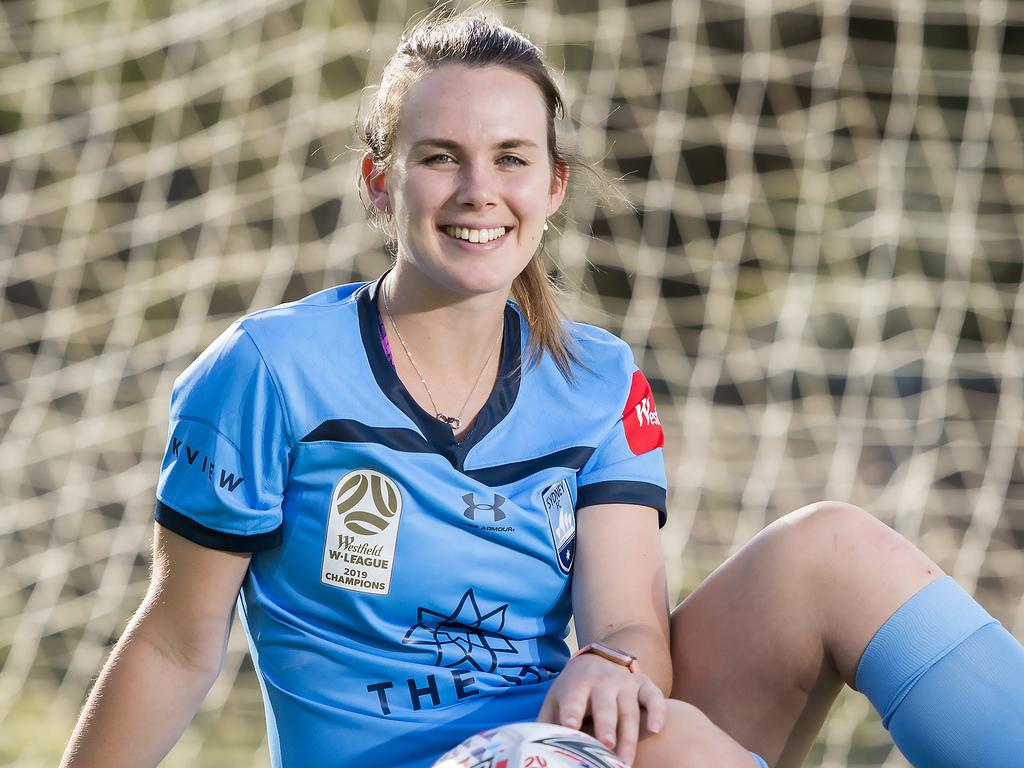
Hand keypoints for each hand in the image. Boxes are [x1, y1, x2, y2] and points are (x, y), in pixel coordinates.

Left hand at [537, 651, 665, 764]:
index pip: (573, 699)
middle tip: (606, 746)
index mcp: (576, 684)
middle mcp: (602, 681)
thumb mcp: (556, 701)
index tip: (570, 726)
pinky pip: (654, 697)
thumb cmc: (574, 692)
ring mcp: (625, 682)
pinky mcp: (644, 685)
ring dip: (629, 735)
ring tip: (625, 759)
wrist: (599, 659)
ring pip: (630, 709)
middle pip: (605, 705)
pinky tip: (657, 729)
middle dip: (606, 725)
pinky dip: (657, 712)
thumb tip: (531, 749)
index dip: (571, 712)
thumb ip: (547, 724)